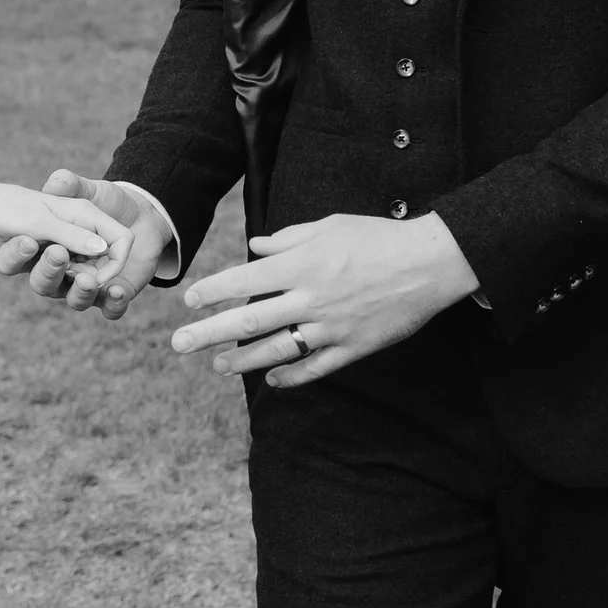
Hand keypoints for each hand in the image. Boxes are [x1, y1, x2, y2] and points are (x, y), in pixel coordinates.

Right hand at [0, 171, 175, 320]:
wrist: (144, 214)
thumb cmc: (109, 200)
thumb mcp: (89, 188)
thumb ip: (69, 185)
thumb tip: (54, 183)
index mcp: (44, 246)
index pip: (15, 259)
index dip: (17, 253)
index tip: (28, 240)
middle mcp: (62, 270)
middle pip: (43, 283)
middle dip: (49, 269)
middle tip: (57, 253)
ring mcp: (87, 285)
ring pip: (74, 299)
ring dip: (79, 290)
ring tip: (87, 279)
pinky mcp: (114, 296)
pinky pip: (111, 310)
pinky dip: (113, 304)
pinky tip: (116, 291)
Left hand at [170, 212, 478, 386]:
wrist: (429, 264)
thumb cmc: (377, 238)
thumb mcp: (329, 226)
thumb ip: (288, 239)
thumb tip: (256, 247)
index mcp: (301, 265)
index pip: (244, 279)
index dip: (213, 291)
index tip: (190, 300)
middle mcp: (310, 298)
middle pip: (249, 320)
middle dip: (208, 334)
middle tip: (178, 344)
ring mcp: (331, 327)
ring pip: (276, 350)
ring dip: (242, 360)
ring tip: (218, 363)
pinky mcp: (353, 348)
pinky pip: (315, 368)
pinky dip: (290, 378)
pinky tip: (271, 381)